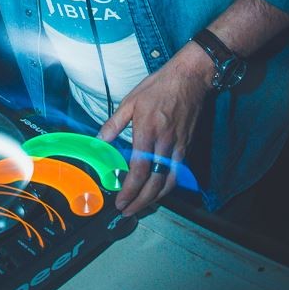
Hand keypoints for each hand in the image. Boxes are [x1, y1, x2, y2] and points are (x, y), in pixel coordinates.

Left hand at [98, 42, 212, 216]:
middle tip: (128, 211)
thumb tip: (99, 140)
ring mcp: (178, 145)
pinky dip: (167, 185)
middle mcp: (165, 142)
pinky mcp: (187, 145)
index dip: (129, 190)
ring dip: (155, 198)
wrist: (189, 78)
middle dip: (141, 201)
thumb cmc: (158, 87)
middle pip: (155, 182)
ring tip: (141, 206)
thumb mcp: (131, 101)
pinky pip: (178, 172)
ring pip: (169, 181)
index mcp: (148, 131)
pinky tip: (158, 189)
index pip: (139, 170)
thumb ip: (114, 123)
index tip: (120, 201)